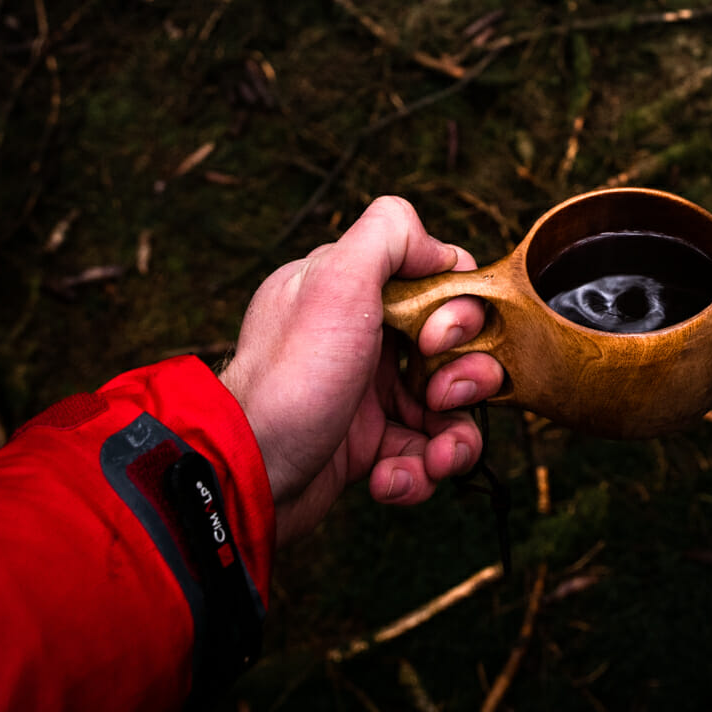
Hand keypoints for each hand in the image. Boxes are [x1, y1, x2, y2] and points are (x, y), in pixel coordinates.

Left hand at [218, 194, 505, 545]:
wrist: (244, 476)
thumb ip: (389, 233)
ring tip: (436, 459)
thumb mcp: (335, 280)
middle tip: (438, 398)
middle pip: (457, 348)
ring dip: (455, 438)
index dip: (457, 313)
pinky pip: (422, 456)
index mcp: (356, 292)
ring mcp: (368, 396)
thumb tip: (439, 249)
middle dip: (467, 377)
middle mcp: (365, 338)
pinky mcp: (368, 449)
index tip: (433, 340)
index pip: (441, 285)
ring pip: (450, 409)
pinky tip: (389, 478)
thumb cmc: (288, 378)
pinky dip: (418, 473)